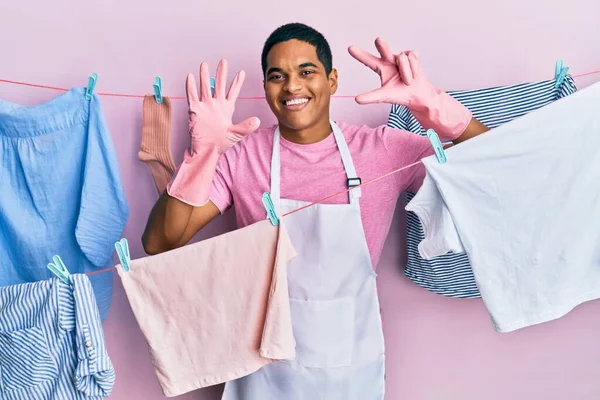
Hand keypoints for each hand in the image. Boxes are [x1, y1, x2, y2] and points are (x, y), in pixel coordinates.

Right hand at [167, 60, 259, 206]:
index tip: (242, 72)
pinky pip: (192, 96)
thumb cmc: (220, 144)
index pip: (232, 92)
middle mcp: (215, 105)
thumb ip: (246, 127)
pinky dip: (191, 87)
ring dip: (205, 77)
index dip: (237, 82)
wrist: (207, 151)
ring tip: (205, 65)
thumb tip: (257, 120)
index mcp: (226, 109)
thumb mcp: (236, 134)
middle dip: (221, 73)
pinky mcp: (195, 111)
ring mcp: (205, 107)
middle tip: (223, 61)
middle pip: (219, 85)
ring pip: (205, 87)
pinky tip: (191, 77)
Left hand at [348, 38, 431, 106]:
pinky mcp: (412, 55)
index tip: (350, 48)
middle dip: (382, 45)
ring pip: (402, 59)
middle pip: (383, 49)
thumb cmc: (399, 95)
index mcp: (380, 68)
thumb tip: (357, 99)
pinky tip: (415, 74)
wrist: (417, 96)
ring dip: (406, 74)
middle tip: (378, 40)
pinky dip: (414, 70)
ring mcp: (401, 56)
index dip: (360, 55)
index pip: (368, 60)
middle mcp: (389, 59)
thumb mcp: (384, 97)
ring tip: (407, 81)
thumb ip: (371, 97)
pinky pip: (412, 58)